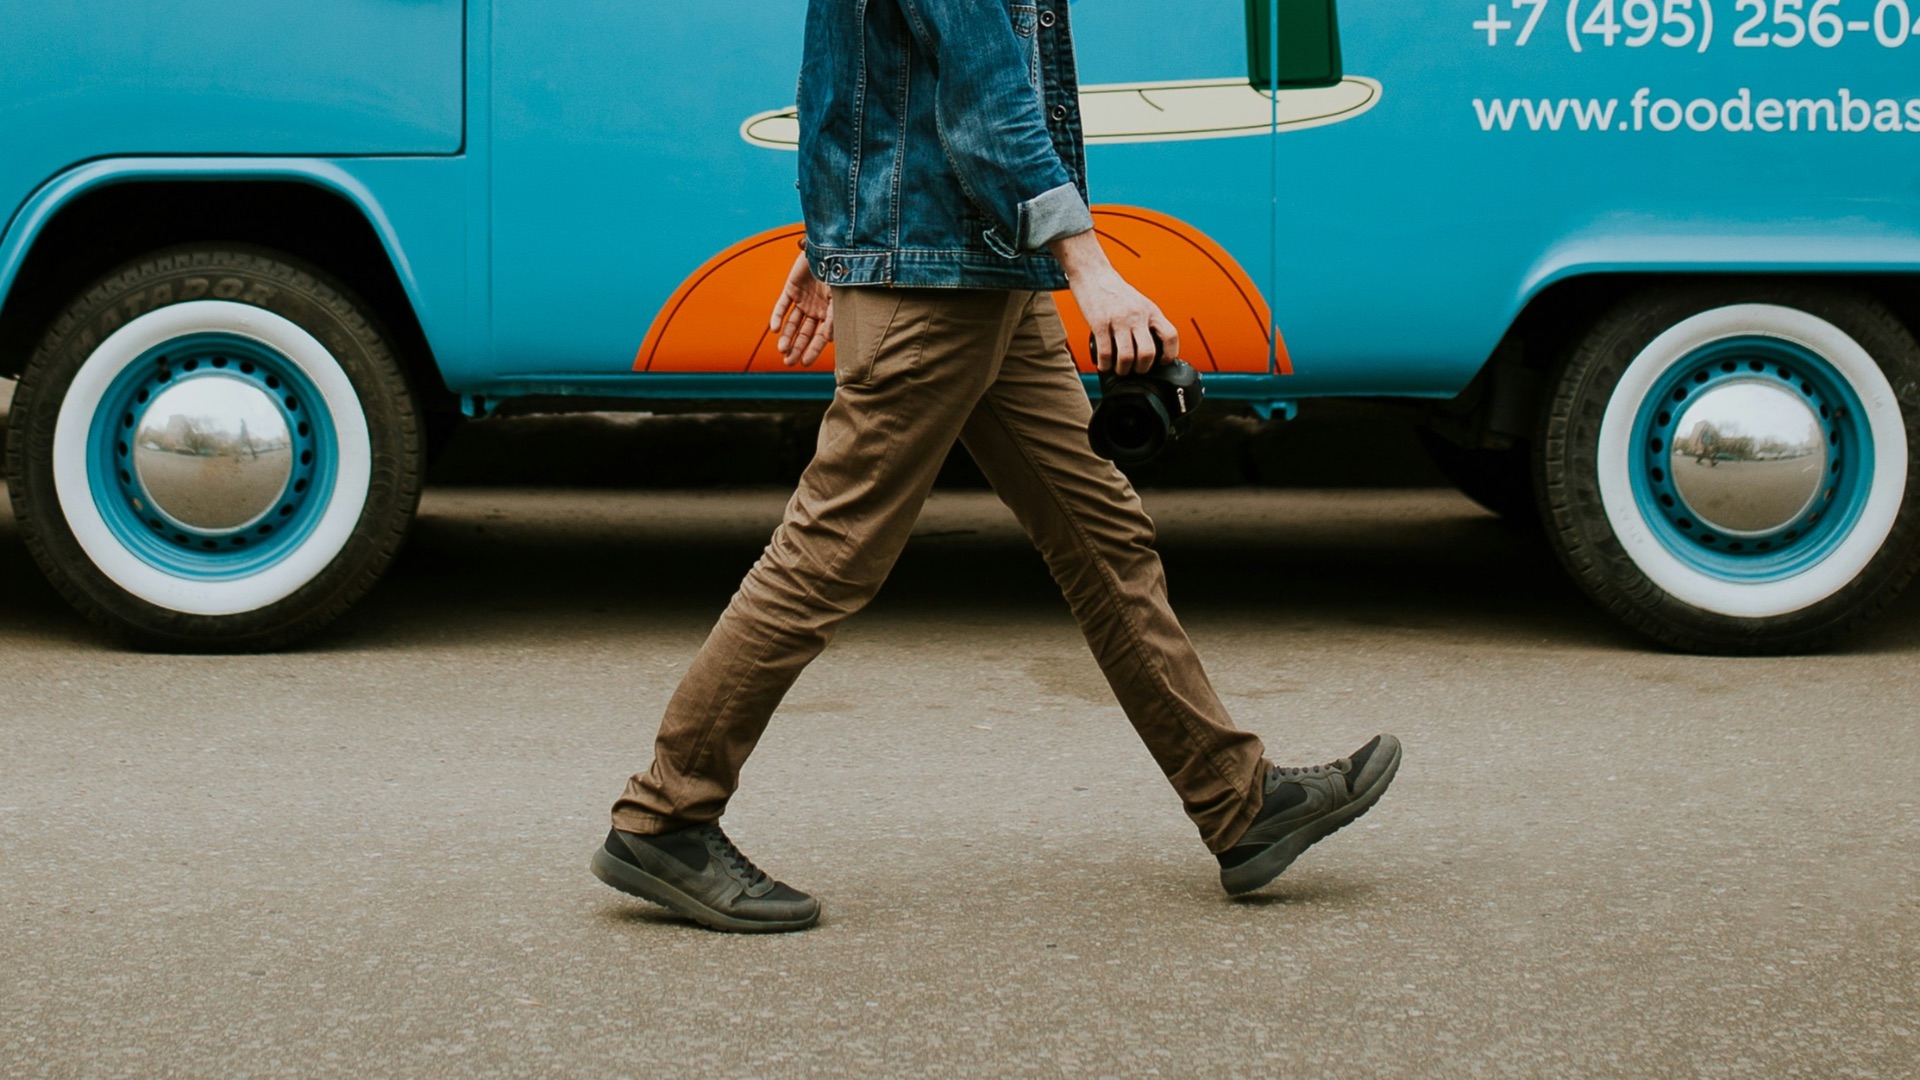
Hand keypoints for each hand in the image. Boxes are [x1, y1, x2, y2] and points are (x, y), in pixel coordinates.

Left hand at [769, 252, 834, 366]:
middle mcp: (816, 309)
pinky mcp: (791, 288)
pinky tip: (775, 330)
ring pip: (792, 323)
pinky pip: (782, 306)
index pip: (819, 337)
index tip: (805, 363)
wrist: (830, 248)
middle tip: (788, 363)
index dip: (812, 350)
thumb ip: (834, 319)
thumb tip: (828, 340)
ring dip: (787, 337)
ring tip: (781, 350)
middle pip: (804, 333)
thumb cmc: (841, 273)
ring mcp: (803, 299)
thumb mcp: (841, 299)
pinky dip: (778, 317)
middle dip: (797, 348)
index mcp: (830, 314)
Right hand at [1048, 230, 1178, 375]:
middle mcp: (1137, 315)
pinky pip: (1105, 352)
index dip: (1170, 354)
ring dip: (1123, 370)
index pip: (1170, 336)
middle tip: (1137, 371)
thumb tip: (1152, 349)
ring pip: (1127, 357)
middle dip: (1142, 369)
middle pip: (1148, 353)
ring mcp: (1118, 319)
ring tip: (1119, 369)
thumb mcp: (1139, 303)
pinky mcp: (1099, 323)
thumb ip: (1147, 322)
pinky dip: (1105, 365)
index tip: (1162, 362)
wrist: (1093, 273)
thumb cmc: (1115, 291)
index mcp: (1151, 311)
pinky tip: (1103, 365)